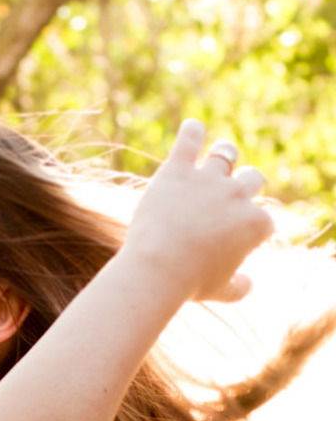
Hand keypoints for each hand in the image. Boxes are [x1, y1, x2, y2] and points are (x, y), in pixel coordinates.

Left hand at [122, 119, 273, 304]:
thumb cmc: (189, 283)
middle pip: (252, 178)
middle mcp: (238, 195)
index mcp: (256, 223)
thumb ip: (239, 287)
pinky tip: (191, 129)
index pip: (263, 219)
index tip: (236, 237)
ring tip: (220, 155)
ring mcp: (209, 179)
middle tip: (231, 191)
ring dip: (225, 154)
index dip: (251, 227)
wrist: (157, 268)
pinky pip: (189, 139)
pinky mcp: (178, 169)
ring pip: (225, 154)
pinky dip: (191, 132)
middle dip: (245, 184)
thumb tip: (247, 284)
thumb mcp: (220, 291)